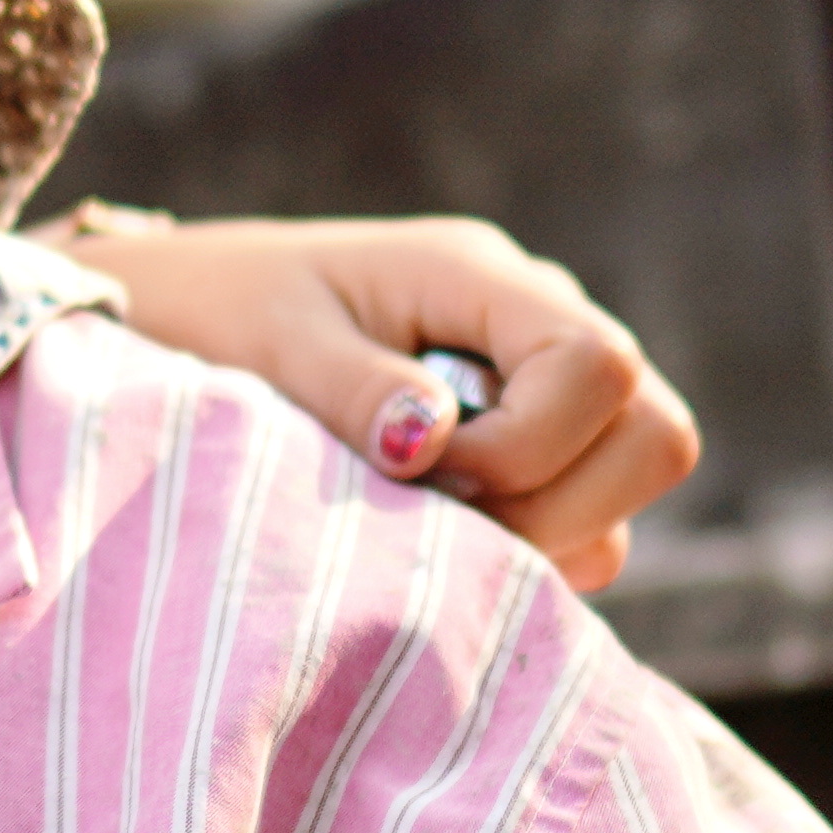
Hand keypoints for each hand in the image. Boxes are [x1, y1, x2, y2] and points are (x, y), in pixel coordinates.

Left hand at [48, 208, 706, 590]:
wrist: (176, 321)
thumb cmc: (214, 316)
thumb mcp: (268, 344)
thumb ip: (353, 390)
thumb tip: (434, 442)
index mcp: (480, 275)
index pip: (602, 365)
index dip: (532, 447)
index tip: (425, 472)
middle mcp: (535, 328)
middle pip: (655, 433)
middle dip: (562, 506)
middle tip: (443, 519)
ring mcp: (541, 394)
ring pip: (624, 496)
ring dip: (540, 538)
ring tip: (422, 528)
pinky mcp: (528, 456)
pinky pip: (582, 530)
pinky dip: (526, 556)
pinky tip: (434, 540)